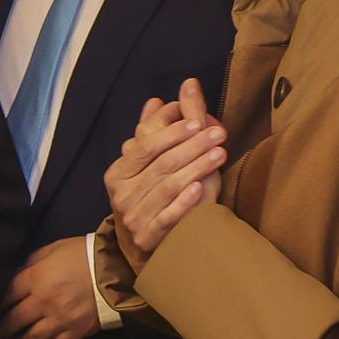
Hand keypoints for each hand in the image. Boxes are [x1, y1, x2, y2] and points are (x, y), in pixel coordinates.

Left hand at [0, 236, 99, 338]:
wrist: (115, 270)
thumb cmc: (83, 254)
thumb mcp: (53, 249)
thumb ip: (33, 262)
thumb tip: (21, 276)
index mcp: (35, 279)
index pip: (8, 296)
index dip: (1, 305)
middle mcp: (42, 302)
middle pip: (15, 320)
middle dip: (3, 330)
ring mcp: (58, 320)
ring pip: (32, 338)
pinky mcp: (75, 331)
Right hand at [104, 78, 226, 271]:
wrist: (151, 243)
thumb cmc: (155, 193)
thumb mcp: (154, 161)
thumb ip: (157, 129)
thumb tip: (164, 96)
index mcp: (118, 172)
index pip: (145, 146)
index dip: (172, 132)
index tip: (198, 120)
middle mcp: (120, 195)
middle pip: (160, 164)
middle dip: (192, 146)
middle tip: (219, 133)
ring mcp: (133, 218)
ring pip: (167, 187)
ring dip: (196, 168)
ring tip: (220, 153)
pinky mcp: (147, 238)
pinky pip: (167, 217)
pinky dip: (184, 202)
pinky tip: (201, 187)